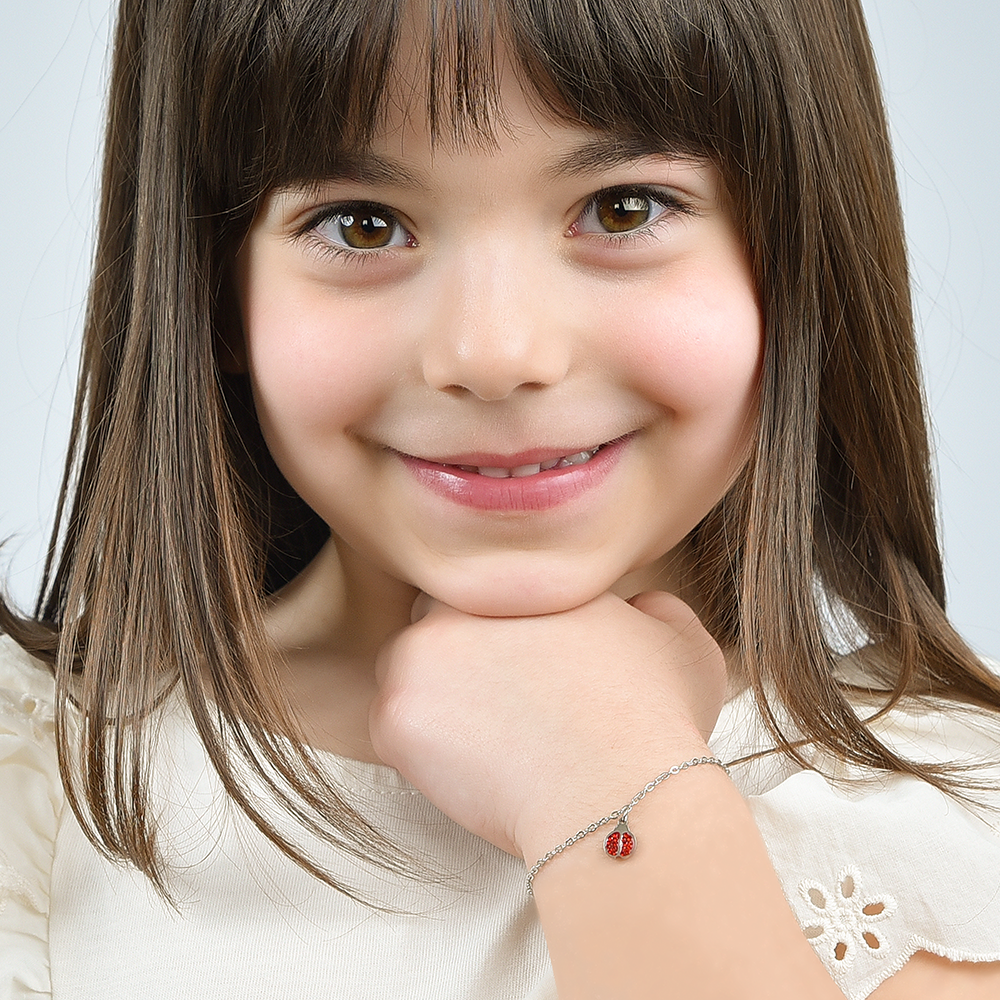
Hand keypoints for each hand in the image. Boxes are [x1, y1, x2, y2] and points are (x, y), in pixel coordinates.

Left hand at [369, 590, 727, 860]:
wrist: (619, 787)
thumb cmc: (653, 720)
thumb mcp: (681, 642)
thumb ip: (653, 609)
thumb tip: (640, 608)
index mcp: (520, 578)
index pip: (489, 591)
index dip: (504, 631)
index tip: (522, 670)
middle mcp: (461, 601)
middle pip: (440, 623)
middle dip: (462, 657)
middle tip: (501, 706)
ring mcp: (419, 654)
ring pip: (410, 672)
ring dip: (438, 699)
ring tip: (490, 742)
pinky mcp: (394, 715)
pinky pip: (395, 727)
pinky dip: (424, 749)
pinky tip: (474, 767)